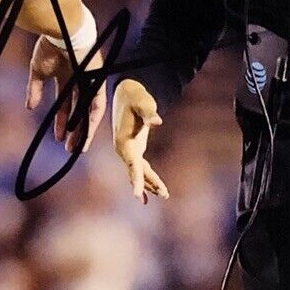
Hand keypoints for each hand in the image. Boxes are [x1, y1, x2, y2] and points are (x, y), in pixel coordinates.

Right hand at [26, 37, 105, 151]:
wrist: (62, 31)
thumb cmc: (50, 46)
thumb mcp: (38, 71)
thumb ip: (35, 89)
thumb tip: (30, 108)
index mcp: (66, 77)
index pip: (66, 105)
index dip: (61, 121)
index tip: (58, 137)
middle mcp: (80, 82)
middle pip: (78, 112)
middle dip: (74, 131)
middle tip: (69, 148)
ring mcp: (90, 82)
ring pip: (88, 112)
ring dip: (84, 130)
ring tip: (78, 147)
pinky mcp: (98, 82)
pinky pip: (97, 105)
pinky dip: (92, 120)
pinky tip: (87, 133)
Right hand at [112, 79, 168, 202]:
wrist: (127, 94)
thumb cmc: (136, 98)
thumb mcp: (144, 104)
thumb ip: (149, 113)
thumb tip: (158, 121)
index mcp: (124, 142)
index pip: (132, 164)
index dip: (136, 180)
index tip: (136, 195)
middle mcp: (123, 150)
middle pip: (137, 172)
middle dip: (149, 184)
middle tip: (165, 194)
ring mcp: (128, 151)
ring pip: (139, 173)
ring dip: (150, 184)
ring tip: (165, 195)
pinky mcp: (134, 150)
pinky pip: (141, 169)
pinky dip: (147, 180)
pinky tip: (152, 192)